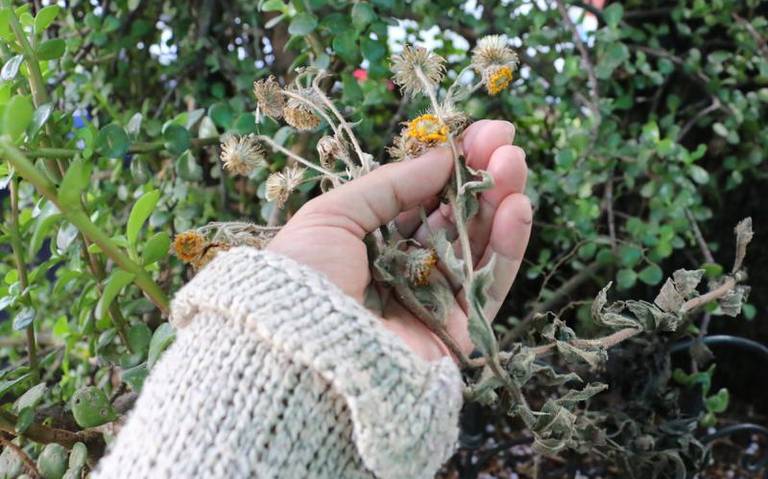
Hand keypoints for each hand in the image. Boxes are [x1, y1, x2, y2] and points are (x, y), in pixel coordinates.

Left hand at [267, 120, 531, 361]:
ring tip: (515, 162)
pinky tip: (518, 206)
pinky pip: (490, 284)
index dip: (448, 166)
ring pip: (478, 246)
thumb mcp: (332, 215)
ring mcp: (433, 301)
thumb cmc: (305, 278)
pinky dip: (508, 245)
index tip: (478, 131)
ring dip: (500, 202)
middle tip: (504, 139)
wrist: (303, 352)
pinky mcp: (458, 332)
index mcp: (370, 244)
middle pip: (454, 219)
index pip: (419, 199)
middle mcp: (404, 270)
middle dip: (480, 178)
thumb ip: (390, 185)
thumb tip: (440, 157)